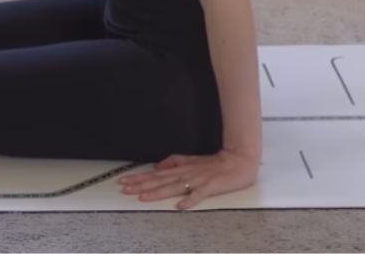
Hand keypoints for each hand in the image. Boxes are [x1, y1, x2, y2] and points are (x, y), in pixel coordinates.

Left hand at [117, 147, 259, 209]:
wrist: (239, 160)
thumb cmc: (216, 163)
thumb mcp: (192, 160)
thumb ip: (175, 162)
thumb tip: (159, 165)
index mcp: (181, 169)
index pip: (156, 174)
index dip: (139, 178)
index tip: (125, 182)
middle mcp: (187, 174)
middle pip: (160, 180)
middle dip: (141, 185)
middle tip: (126, 189)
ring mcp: (198, 180)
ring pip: (174, 187)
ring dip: (158, 192)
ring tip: (144, 197)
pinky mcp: (212, 186)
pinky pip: (199, 194)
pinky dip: (190, 199)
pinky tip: (181, 205)